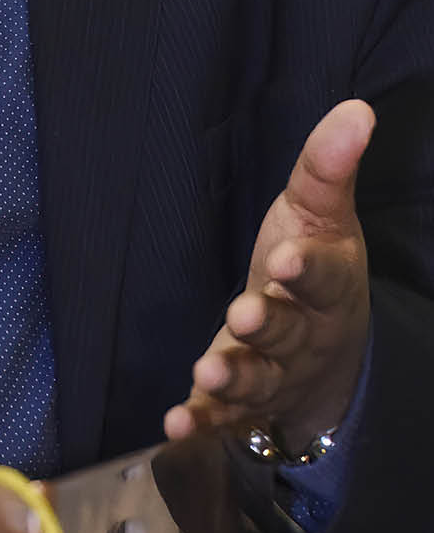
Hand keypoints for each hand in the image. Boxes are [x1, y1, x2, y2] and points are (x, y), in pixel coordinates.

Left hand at [164, 98, 374, 455]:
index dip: (304, 269)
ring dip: (234, 375)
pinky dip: (201, 421)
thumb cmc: (313, 269)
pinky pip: (224, 417)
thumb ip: (328, 166)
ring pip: (258, 379)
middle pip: (288, 332)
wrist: (327, 355)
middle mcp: (304, 334)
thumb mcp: (322, 214)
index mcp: (327, 286)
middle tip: (246, 315)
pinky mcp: (241, 403)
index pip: (320, 275)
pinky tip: (175, 424)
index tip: (284, 258)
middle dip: (267, 324)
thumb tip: (357, 108)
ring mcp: (274, 374)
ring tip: (207, 369)